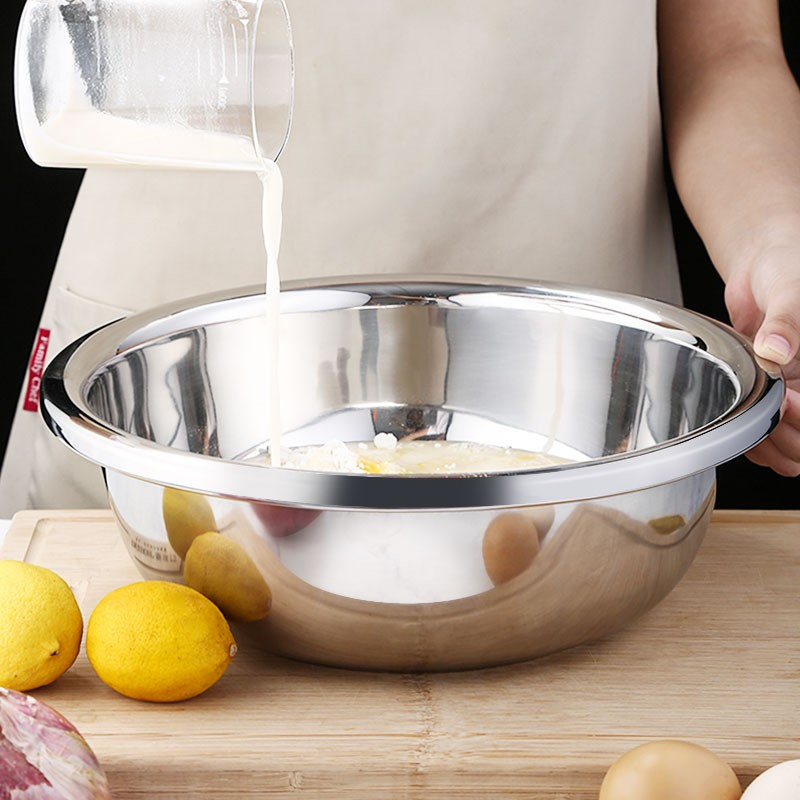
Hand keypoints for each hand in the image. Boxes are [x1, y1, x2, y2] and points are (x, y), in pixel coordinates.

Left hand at [724, 237, 799, 476]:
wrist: (765, 261)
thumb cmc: (787, 266)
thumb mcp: (788, 287)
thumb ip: (784, 320)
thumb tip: (776, 348)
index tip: (782, 400)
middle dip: (785, 437)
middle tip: (759, 414)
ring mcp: (794, 394)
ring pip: (790, 448)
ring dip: (768, 446)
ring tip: (747, 420)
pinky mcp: (770, 395)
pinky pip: (767, 435)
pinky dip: (754, 441)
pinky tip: (739, 424)